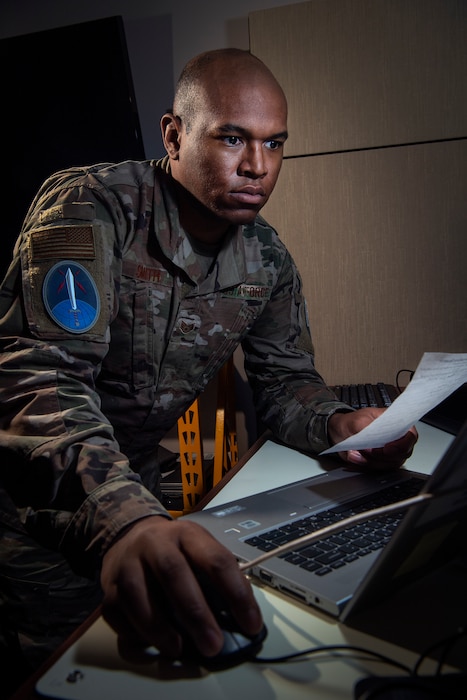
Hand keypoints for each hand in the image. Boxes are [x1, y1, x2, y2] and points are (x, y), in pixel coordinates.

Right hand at [100, 515, 262, 661]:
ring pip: (137, 594)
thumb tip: (242, 617)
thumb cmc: (173, 549)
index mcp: (188, 534)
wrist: (131, 534)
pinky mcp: (109, 584)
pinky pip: (117, 612)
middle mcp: (156, 543)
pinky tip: (151, 642)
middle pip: (174, 573)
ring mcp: (128, 562)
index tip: (251, 624)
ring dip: (159, 627)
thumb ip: (217, 577)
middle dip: (195, 613)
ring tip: (178, 648)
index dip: (236, 594)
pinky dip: (134, 632)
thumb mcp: (199, 549)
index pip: (216, 560)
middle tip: (213, 644)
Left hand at [327, 408, 417, 469]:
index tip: (387, 449)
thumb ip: (367, 429)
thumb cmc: (352, 423)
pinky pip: (379, 469)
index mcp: (397, 423)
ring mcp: (391, 452)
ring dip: (371, 461)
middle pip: (402, 454)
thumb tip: (374, 440)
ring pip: (390, 464)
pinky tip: (355, 456)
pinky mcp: (383, 462)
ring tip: (355, 452)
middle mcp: (397, 438)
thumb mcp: (357, 421)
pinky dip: (365, 465)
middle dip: (382, 455)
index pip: (411, 436)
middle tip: (367, 450)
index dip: (402, 445)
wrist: (341, 432)